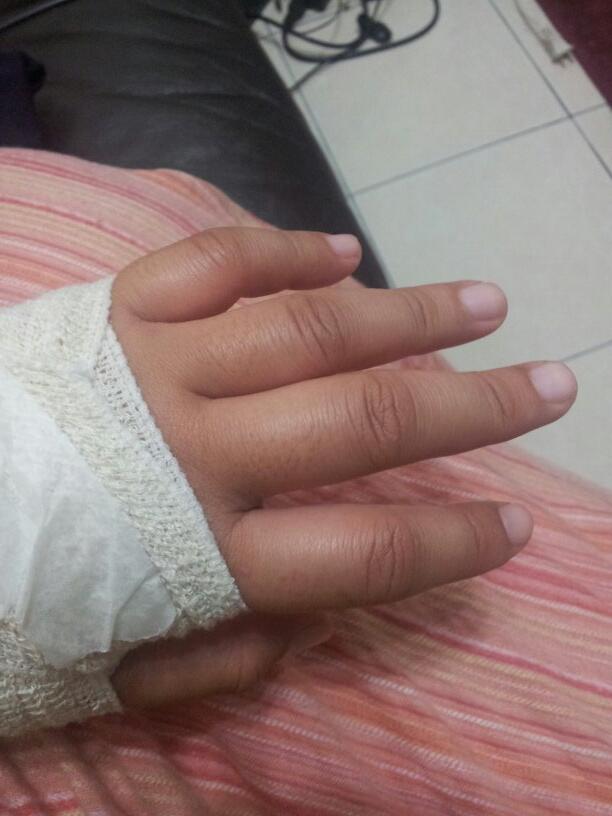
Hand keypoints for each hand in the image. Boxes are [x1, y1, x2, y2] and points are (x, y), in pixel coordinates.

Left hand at [110, 227, 576, 707]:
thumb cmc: (23, 599)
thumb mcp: (123, 672)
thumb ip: (226, 655)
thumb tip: (314, 618)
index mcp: (205, 555)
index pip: (366, 549)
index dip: (452, 540)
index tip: (514, 522)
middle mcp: (197, 451)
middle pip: (363, 424)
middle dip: (472, 408)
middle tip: (547, 386)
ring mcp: (157, 367)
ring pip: (308, 329)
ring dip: (407, 314)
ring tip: (484, 303)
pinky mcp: (116, 310)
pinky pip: (212, 264)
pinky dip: (280, 251)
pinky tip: (341, 250)